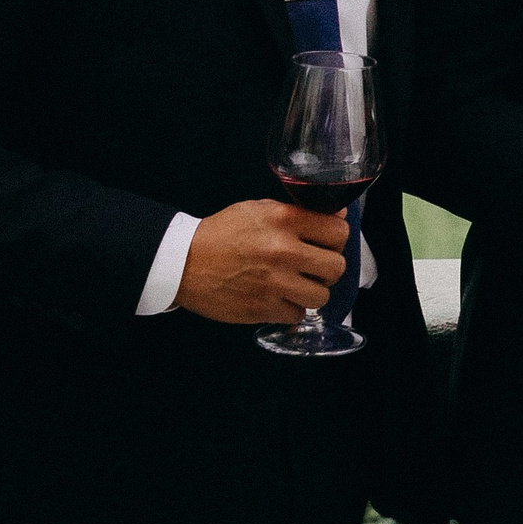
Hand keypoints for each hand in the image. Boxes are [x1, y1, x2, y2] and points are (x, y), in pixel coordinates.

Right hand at [175, 200, 349, 323]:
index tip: (328, 242)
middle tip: (313, 266)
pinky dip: (291, 308)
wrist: (183, 262)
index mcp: (284, 220)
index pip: (339, 231)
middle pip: (337, 266)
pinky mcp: (263, 308)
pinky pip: (298, 314)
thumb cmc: (221, 234)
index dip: (336, 238)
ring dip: (312, 291)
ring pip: (322, 295)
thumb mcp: (259, 209)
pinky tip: (278, 297)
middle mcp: (283, 251)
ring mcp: (274, 283)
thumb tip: (337, 216)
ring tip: (296, 284)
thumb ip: (297, 212)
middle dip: (328, 267)